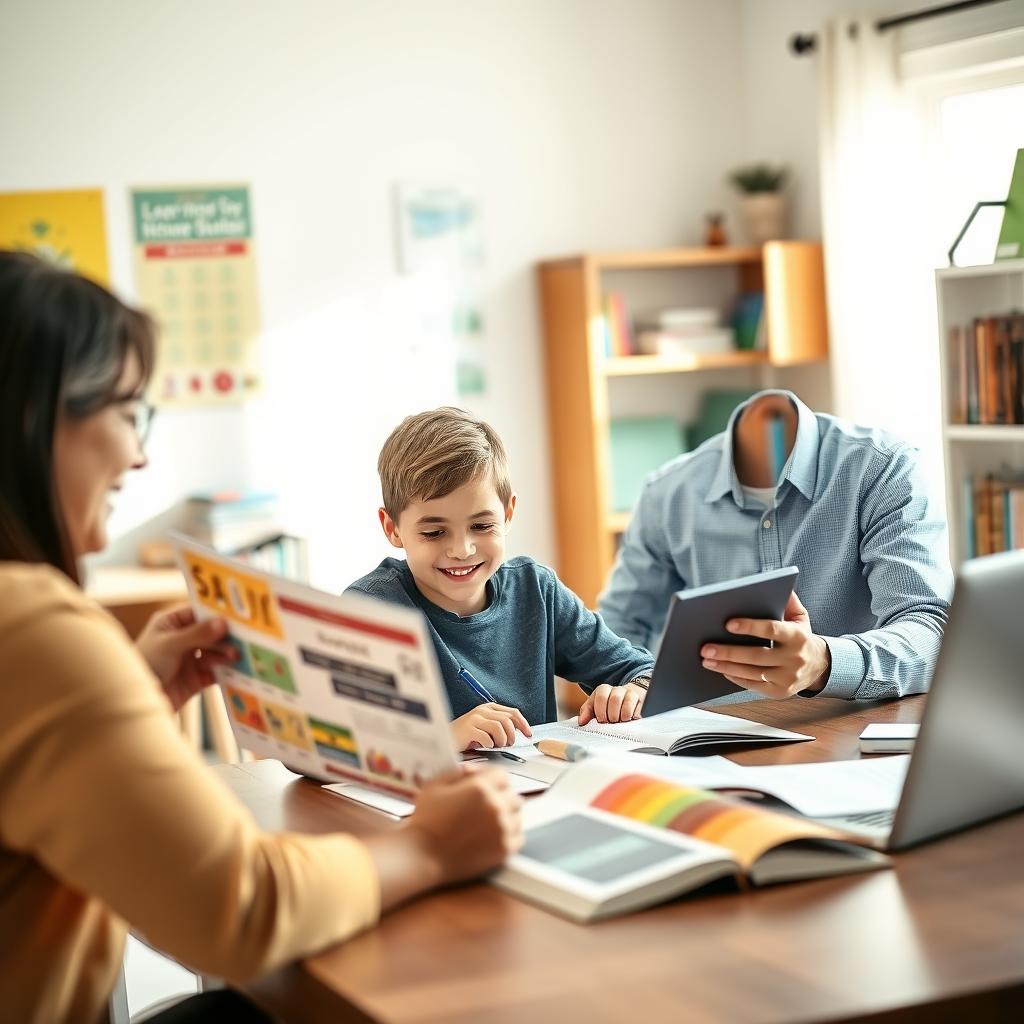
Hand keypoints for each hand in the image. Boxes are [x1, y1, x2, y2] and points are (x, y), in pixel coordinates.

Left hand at [135, 605, 235, 710]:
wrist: (133, 705)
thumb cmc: (144, 666)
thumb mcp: (170, 645)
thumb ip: (197, 634)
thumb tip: (223, 623)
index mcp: (171, 624)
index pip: (199, 613)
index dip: (217, 614)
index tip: (237, 616)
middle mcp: (182, 640)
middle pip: (210, 634)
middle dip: (224, 637)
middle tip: (241, 639)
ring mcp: (189, 660)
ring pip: (215, 653)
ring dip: (226, 654)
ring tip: (236, 656)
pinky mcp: (196, 680)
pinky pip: (216, 672)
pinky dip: (226, 671)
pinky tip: (237, 670)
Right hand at [404, 767, 523, 885]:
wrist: (423, 856)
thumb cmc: (426, 821)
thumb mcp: (436, 786)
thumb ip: (458, 772)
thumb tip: (474, 771)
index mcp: (480, 788)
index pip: (502, 775)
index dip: (492, 778)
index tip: (485, 785)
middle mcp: (496, 806)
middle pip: (512, 794)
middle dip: (500, 796)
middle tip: (484, 805)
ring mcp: (502, 829)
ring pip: (517, 815)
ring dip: (506, 815)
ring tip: (487, 821)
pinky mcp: (504, 849)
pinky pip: (518, 836)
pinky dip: (509, 834)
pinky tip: (492, 835)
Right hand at [451, 703, 531, 750]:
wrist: (444, 739)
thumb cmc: (466, 736)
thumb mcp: (485, 728)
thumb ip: (500, 726)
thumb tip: (517, 732)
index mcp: (489, 708)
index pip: (512, 712)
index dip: (523, 724)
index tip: (528, 734)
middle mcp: (482, 710)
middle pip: (508, 720)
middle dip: (512, 735)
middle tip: (508, 744)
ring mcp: (475, 718)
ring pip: (499, 727)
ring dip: (502, 740)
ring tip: (496, 745)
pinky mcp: (468, 729)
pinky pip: (486, 737)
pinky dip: (489, 744)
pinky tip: (485, 746)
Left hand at [578, 681, 645, 724]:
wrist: (627, 700)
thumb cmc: (608, 707)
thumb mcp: (595, 708)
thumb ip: (587, 713)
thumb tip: (581, 721)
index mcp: (603, 690)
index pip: (601, 696)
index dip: (601, 711)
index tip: (602, 720)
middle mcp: (617, 690)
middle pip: (615, 699)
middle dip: (612, 714)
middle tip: (612, 722)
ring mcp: (630, 694)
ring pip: (628, 700)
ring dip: (623, 715)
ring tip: (621, 722)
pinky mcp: (641, 701)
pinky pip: (640, 707)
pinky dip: (634, 716)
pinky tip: (631, 720)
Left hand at [700, 591, 830, 697]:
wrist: (820, 666)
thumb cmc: (801, 636)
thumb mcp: (800, 616)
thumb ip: (788, 600)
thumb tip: (776, 582)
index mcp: (798, 636)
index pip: (772, 630)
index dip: (750, 627)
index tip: (727, 624)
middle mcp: (795, 658)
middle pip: (757, 655)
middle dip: (728, 651)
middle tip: (705, 648)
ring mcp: (788, 677)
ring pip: (752, 673)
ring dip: (726, 666)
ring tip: (706, 659)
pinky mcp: (780, 691)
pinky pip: (753, 685)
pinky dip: (735, 677)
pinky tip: (721, 669)